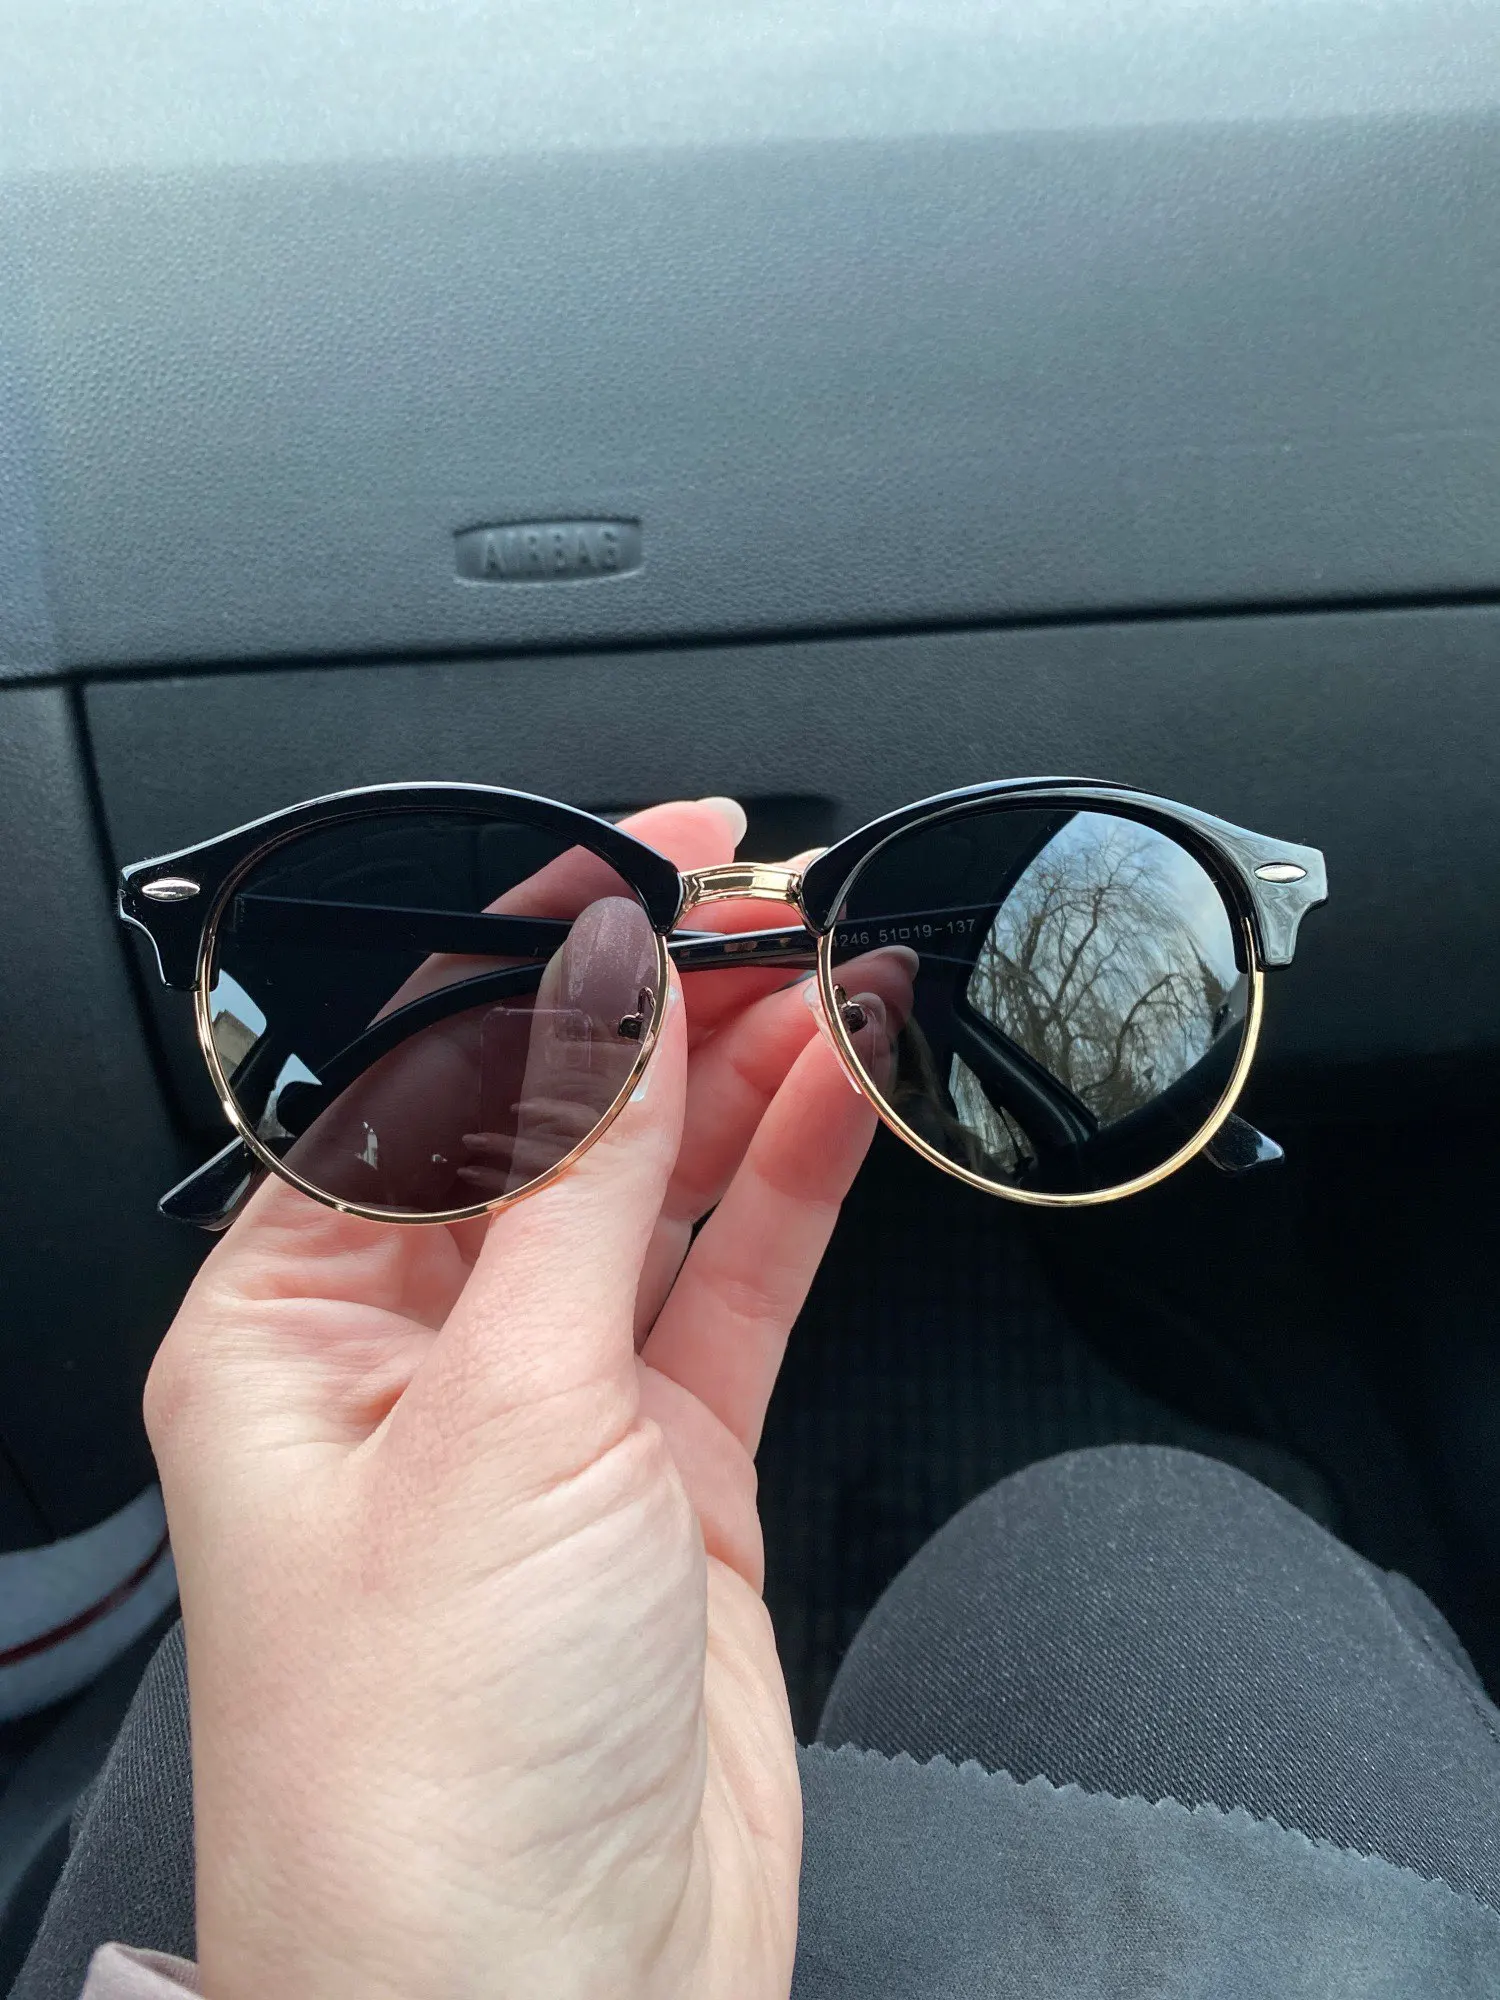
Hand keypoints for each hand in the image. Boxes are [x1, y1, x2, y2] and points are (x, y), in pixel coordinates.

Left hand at [145, 798, 900, 1999]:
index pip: (421, 1073)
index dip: (542, 948)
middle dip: (662, 1003)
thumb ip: (575, 1182)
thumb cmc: (428, 1771)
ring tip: (834, 971)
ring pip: (657, 1190)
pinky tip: (846, 1095)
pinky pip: (737, 1285)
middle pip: (552, 1121)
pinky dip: (797, 1185)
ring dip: (743, 1078)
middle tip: (778, 907)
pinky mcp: (669, 1470)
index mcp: (291, 1321)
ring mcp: (554, 1410)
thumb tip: (616, 979)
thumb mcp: (499, 1417)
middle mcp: (414, 1353)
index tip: (657, 859)